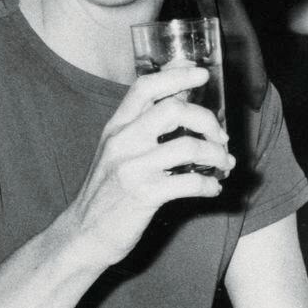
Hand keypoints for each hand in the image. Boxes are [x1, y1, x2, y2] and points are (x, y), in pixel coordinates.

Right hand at [59, 66, 232, 269]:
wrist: (83, 234)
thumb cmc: (107, 191)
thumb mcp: (118, 150)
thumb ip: (145, 123)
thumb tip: (180, 95)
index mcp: (116, 127)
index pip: (146, 87)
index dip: (178, 75)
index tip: (202, 73)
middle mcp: (122, 142)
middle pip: (175, 110)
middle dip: (208, 120)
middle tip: (221, 137)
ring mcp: (132, 168)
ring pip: (189, 146)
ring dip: (217, 155)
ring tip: (224, 165)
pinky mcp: (144, 195)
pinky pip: (190, 183)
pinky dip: (210, 185)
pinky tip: (213, 189)